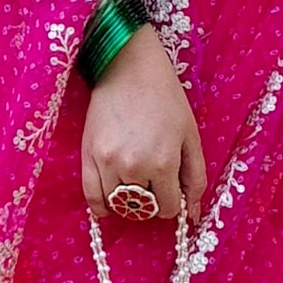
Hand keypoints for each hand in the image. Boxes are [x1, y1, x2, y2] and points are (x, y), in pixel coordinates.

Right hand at [81, 24, 205, 224]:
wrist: (127, 67)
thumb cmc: (164, 97)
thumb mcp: (190, 135)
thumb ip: (194, 177)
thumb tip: (191, 215)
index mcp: (163, 163)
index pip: (167, 208)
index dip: (172, 200)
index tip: (170, 186)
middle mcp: (134, 168)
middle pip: (143, 208)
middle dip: (152, 199)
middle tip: (154, 178)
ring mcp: (107, 163)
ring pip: (118, 205)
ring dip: (128, 201)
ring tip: (135, 181)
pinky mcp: (87, 156)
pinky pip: (91, 197)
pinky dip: (102, 206)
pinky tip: (110, 202)